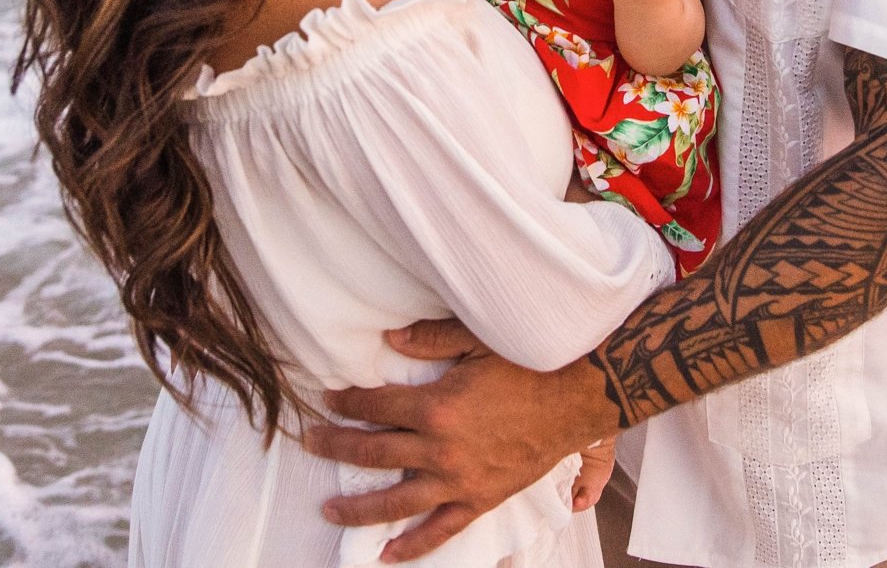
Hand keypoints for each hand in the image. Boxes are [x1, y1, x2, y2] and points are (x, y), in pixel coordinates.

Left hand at [302, 319, 616, 562]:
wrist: (576, 399)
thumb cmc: (529, 365)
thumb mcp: (476, 341)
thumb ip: (429, 340)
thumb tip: (388, 340)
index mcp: (435, 407)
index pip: (374, 407)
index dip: (346, 403)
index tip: (327, 401)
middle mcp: (440, 449)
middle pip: (372, 453)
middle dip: (335, 448)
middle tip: (309, 444)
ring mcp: (458, 480)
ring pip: (395, 502)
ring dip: (358, 508)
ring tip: (329, 511)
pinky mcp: (480, 500)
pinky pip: (440, 530)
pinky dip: (412, 546)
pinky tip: (387, 554)